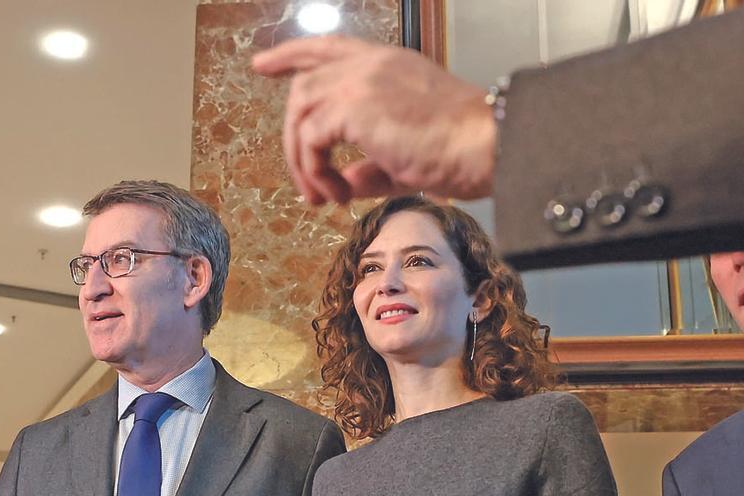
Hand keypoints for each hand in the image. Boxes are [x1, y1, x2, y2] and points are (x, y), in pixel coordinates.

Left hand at [252, 35, 496, 203]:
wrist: (484, 146)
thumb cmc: (458, 152)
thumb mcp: (402, 158)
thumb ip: (365, 166)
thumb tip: (339, 182)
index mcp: (386, 64)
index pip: (328, 48)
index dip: (291, 55)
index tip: (262, 65)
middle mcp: (370, 64)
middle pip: (303, 87)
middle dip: (290, 137)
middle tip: (303, 183)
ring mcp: (360, 80)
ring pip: (300, 114)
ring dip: (302, 162)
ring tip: (323, 196)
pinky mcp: (353, 105)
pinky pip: (310, 140)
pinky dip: (315, 172)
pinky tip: (337, 195)